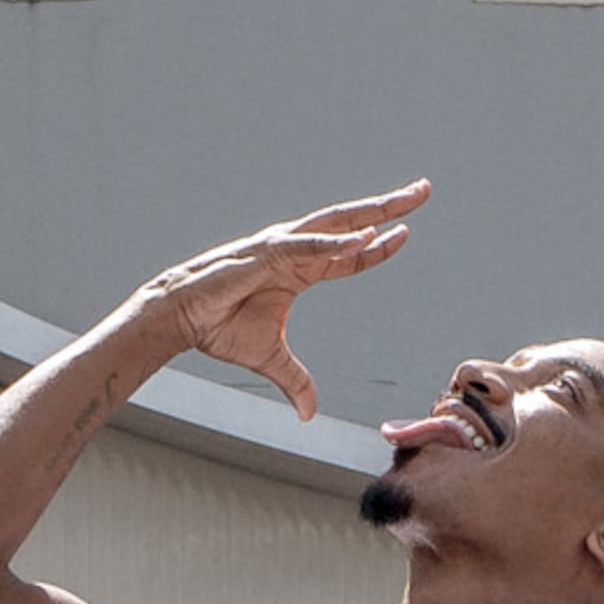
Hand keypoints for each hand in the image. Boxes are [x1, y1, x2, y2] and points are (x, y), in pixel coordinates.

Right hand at [149, 187, 427, 422]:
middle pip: (351, 223)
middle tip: (423, 190)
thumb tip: (309, 414)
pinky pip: (307, 245)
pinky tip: (364, 235)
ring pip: (334, 224)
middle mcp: (295, 250)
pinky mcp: (264, 254)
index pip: (349, 255)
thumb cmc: (219, 328)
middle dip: (388, 207)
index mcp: (299, 270)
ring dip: (370, 212)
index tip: (406, 236)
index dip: (379, 248)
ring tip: (402, 205)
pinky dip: (335, 241)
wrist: (180, 319)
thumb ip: (296, 380)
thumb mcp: (270, 359)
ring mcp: (281, 248)